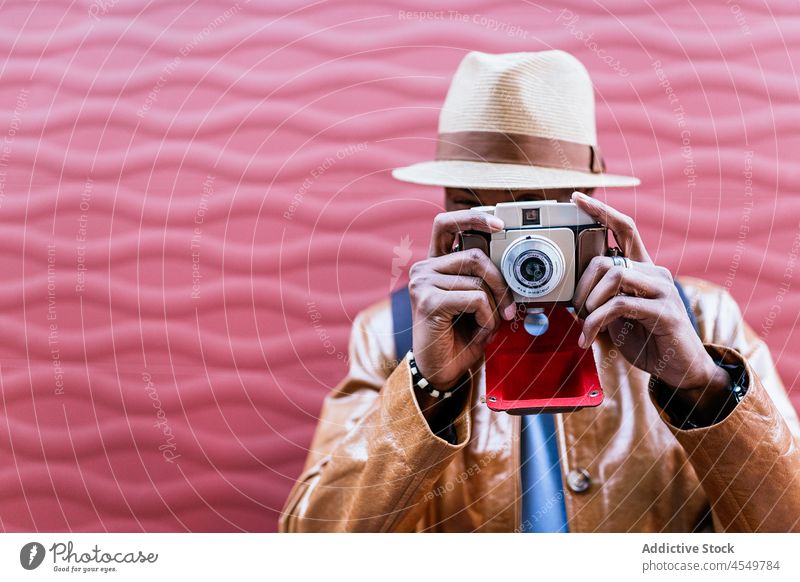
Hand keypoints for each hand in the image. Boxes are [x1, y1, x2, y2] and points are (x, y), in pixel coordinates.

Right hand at [409, 210, 515, 390]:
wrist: (441, 371)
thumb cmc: (460, 338)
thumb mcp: (476, 302)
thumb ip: (484, 279)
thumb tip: (511, 262)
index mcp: (434, 265)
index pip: (447, 224)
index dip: (473, 217)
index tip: (500, 224)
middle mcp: (424, 269)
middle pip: (474, 255)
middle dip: (501, 281)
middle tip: (511, 306)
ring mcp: (422, 284)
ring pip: (477, 279)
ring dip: (494, 305)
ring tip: (490, 323)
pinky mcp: (428, 301)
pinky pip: (475, 298)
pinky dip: (487, 317)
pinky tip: (481, 331)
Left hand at [571, 192, 728, 393]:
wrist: (682, 370)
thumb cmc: (648, 341)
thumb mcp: (617, 318)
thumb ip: (600, 301)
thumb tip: (571, 296)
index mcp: (644, 270)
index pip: (624, 229)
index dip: (600, 210)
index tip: (576, 198)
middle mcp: (656, 273)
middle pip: (607, 259)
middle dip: (582, 285)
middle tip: (577, 309)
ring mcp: (663, 290)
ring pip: (614, 275)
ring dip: (590, 302)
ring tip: (586, 323)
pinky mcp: (664, 311)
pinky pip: (619, 304)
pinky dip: (595, 321)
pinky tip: (588, 336)